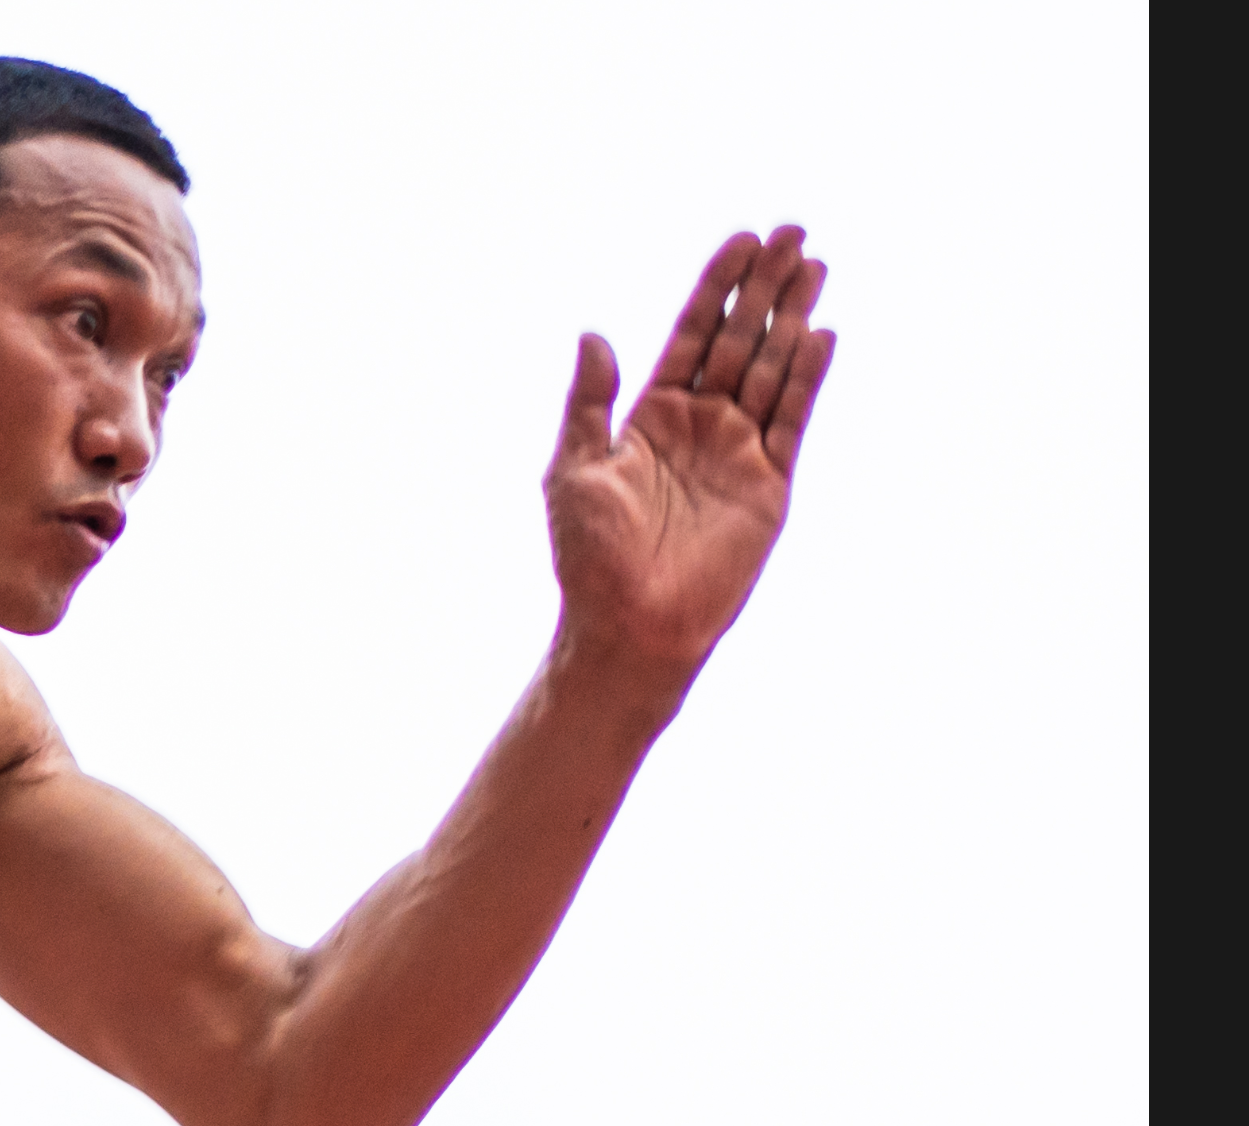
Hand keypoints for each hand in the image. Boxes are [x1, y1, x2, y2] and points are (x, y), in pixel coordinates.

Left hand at [544, 227, 836, 686]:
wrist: (628, 625)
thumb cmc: (589, 556)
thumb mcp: (573, 469)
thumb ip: (589, 402)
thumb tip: (593, 334)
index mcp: (650, 417)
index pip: (690, 335)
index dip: (715, 288)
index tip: (741, 241)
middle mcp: (699, 426)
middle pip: (737, 340)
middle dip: (764, 287)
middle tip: (793, 232)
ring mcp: (737, 452)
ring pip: (770, 369)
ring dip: (792, 318)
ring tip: (815, 265)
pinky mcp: (769, 485)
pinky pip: (791, 420)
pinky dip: (805, 378)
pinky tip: (820, 335)